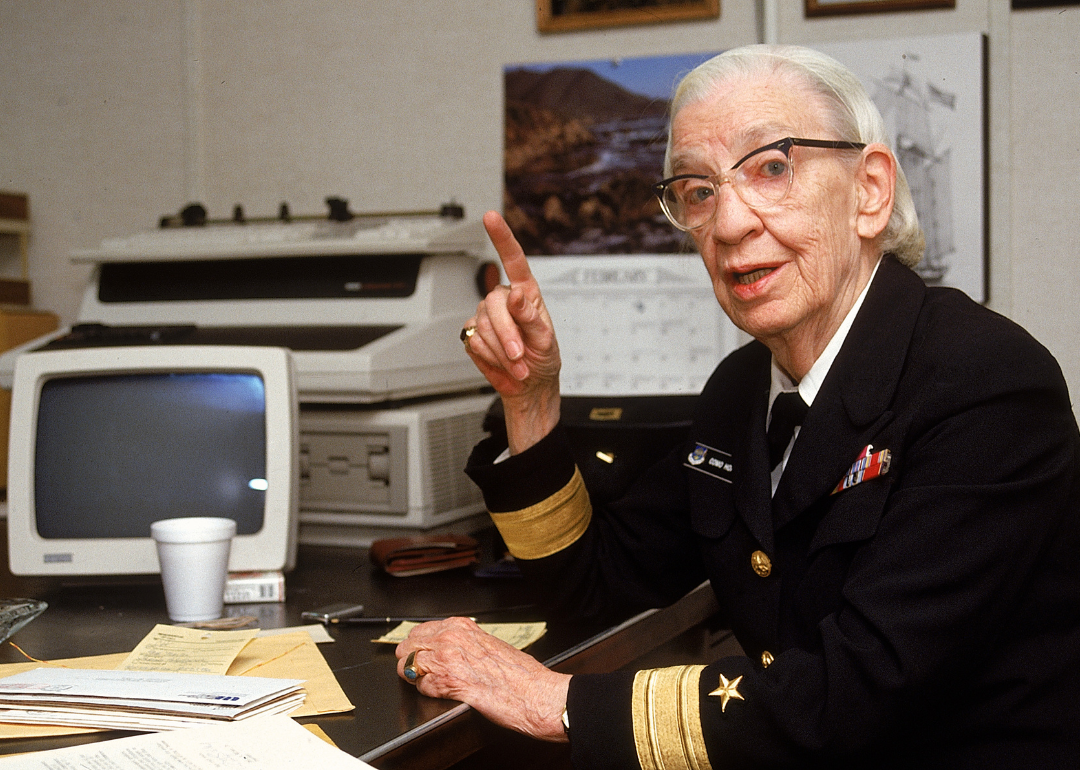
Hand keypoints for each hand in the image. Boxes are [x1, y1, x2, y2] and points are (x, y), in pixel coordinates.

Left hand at [396, 617, 570, 742]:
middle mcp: (450, 638)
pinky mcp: (446, 682)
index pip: (419, 631)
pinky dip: (427, 693)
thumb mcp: (489, 644)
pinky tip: (443, 694)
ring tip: (432, 684)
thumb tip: (447, 651)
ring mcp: (446, 658)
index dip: (417, 648)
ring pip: (407, 666)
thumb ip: (464, 643)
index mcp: (461, 627)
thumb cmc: (519, 674)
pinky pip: (420, 686)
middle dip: (410, 661)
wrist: (533, 692)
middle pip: (407, 646)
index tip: (420, 656)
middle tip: (420, 673)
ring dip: (416, 677)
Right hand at [464, 211, 560, 452]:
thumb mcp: (546, 338)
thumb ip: (531, 316)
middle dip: (508, 336)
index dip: (501, 237)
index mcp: (525, 293)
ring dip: (502, 351)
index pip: (512, 259)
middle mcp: (503, 299)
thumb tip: (515, 294)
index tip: (490, 217)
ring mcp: (485, 316)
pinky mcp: (472, 333)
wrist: (528, 384)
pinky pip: (475, 342)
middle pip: (494, 305)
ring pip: (484, 327)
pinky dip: (491, 357)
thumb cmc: (543, 357)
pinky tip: (502, 362)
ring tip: (518, 364)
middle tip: (521, 357)